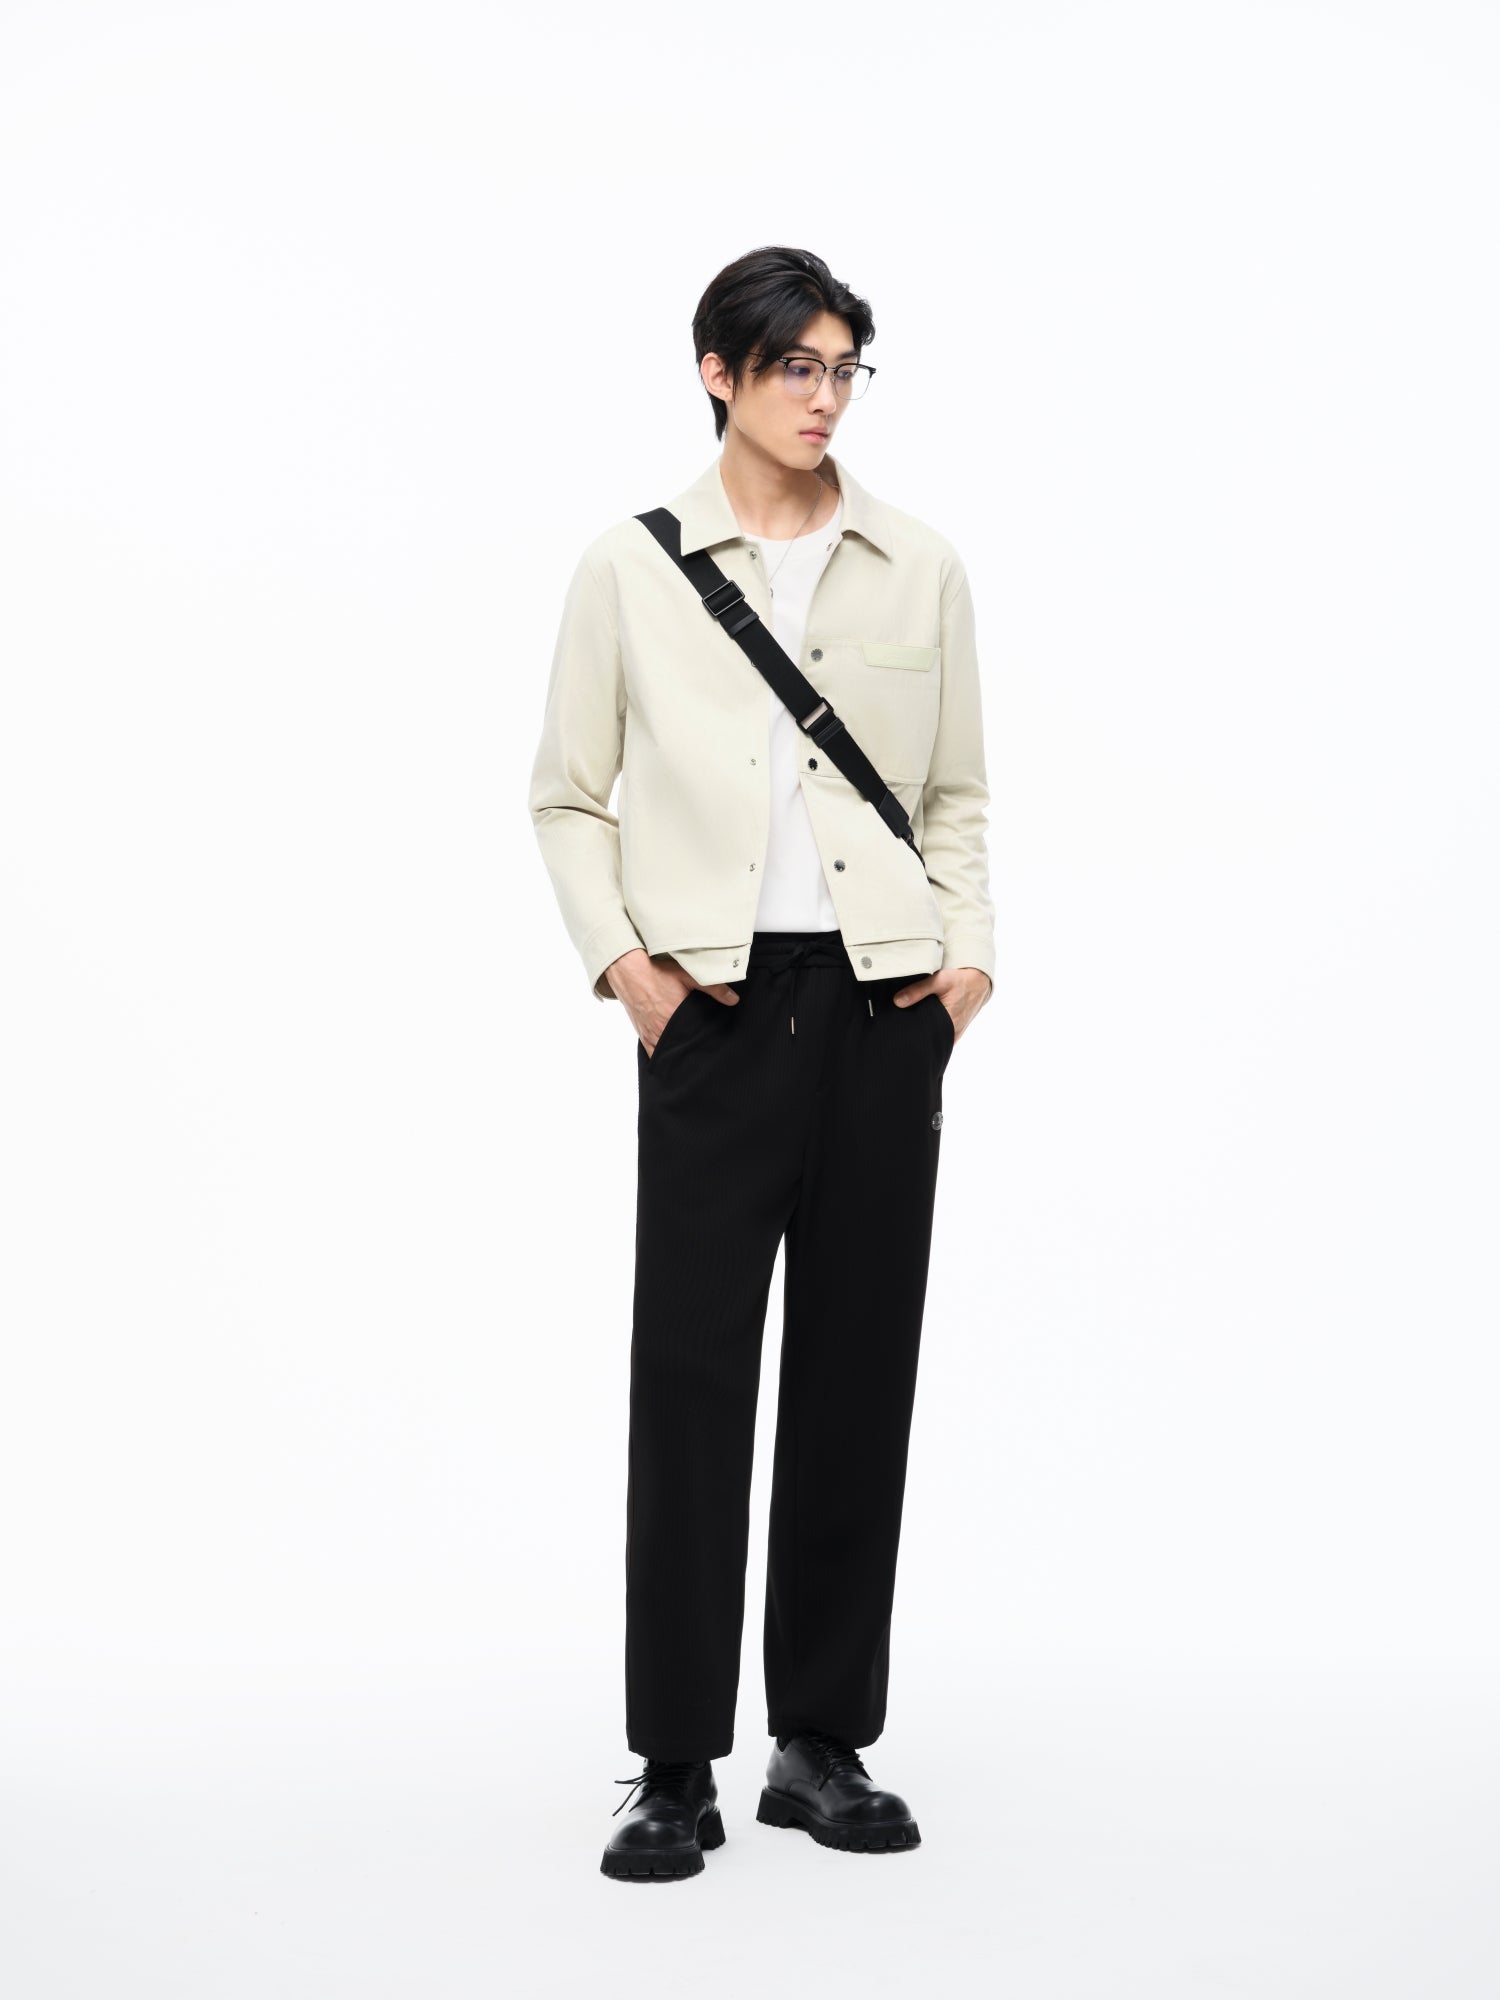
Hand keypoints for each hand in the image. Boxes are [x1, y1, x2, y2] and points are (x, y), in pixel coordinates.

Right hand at [606, 949, 739, 1054]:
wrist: (628, 971)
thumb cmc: (657, 972)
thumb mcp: (687, 976)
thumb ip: (713, 988)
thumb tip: (734, 1000)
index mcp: (675, 1018)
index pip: (696, 1039)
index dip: (706, 1044)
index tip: (714, 1046)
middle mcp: (662, 1030)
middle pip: (683, 1049)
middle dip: (694, 1051)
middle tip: (705, 1053)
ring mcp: (651, 1035)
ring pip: (668, 1054)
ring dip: (678, 1054)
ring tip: (691, 1058)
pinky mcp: (642, 1035)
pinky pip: (653, 1054)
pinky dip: (662, 1057)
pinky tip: (671, 1059)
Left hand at [892, 966, 990, 1045]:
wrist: (979, 982)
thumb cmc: (960, 980)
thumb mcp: (939, 980)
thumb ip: (918, 991)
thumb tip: (897, 1002)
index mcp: (949, 1024)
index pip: (923, 1038)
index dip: (910, 1034)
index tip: (899, 1029)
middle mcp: (952, 1033)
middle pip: (927, 1039)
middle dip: (915, 1034)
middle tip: (901, 1026)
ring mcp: (954, 1034)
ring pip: (933, 1038)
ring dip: (924, 1032)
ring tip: (911, 1024)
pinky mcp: (955, 1031)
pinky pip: (940, 1035)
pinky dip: (931, 1030)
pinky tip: (924, 1022)